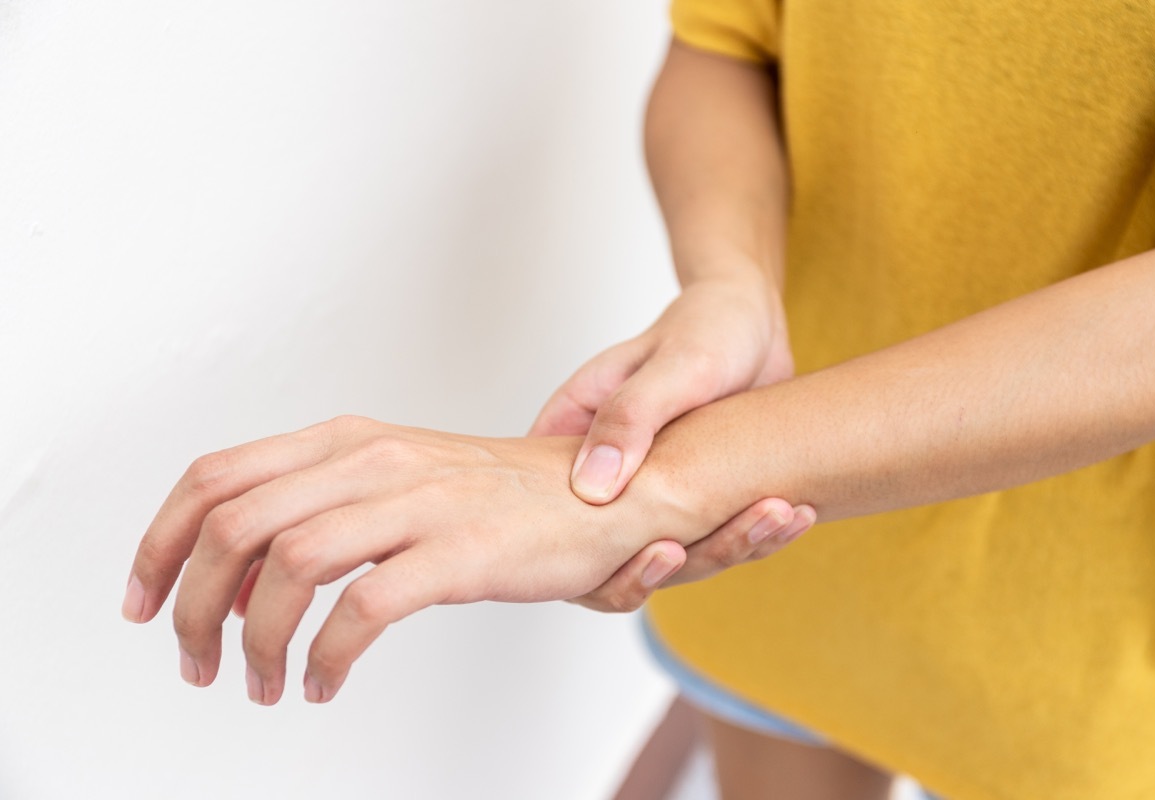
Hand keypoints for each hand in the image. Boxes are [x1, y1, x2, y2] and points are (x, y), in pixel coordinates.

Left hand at [121, 415, 696, 704]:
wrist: (604, 491)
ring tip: (260, 684)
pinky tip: (322, 683)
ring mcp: (418, 501)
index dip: (159, 542)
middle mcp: (371, 458)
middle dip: (191, 607)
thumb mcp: (392, 479)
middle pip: (234, 524)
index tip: (142, 602)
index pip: (215, 477)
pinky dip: (325, 657)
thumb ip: (317, 504)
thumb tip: (239, 564)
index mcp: (344, 440)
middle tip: (196, 662)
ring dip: (254, 640)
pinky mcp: (461, 551)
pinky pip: (363, 611)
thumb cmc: (494, 498)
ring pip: (288, 564)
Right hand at [530, 276, 814, 609]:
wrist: (756, 323)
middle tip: (684, 547)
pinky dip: (753, 534)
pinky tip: (795, 514)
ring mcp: (650, 490)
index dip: (559, 545)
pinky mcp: (694, 501)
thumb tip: (590, 489)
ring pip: (663, 551)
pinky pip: (713, 537)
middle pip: (601, 546)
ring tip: (772, 515)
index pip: (542, 505)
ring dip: (717, 547)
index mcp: (575, 428)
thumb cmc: (708, 327)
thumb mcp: (670, 368)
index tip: (598, 560)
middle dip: (645, 563)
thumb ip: (628, 420)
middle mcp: (606, 468)